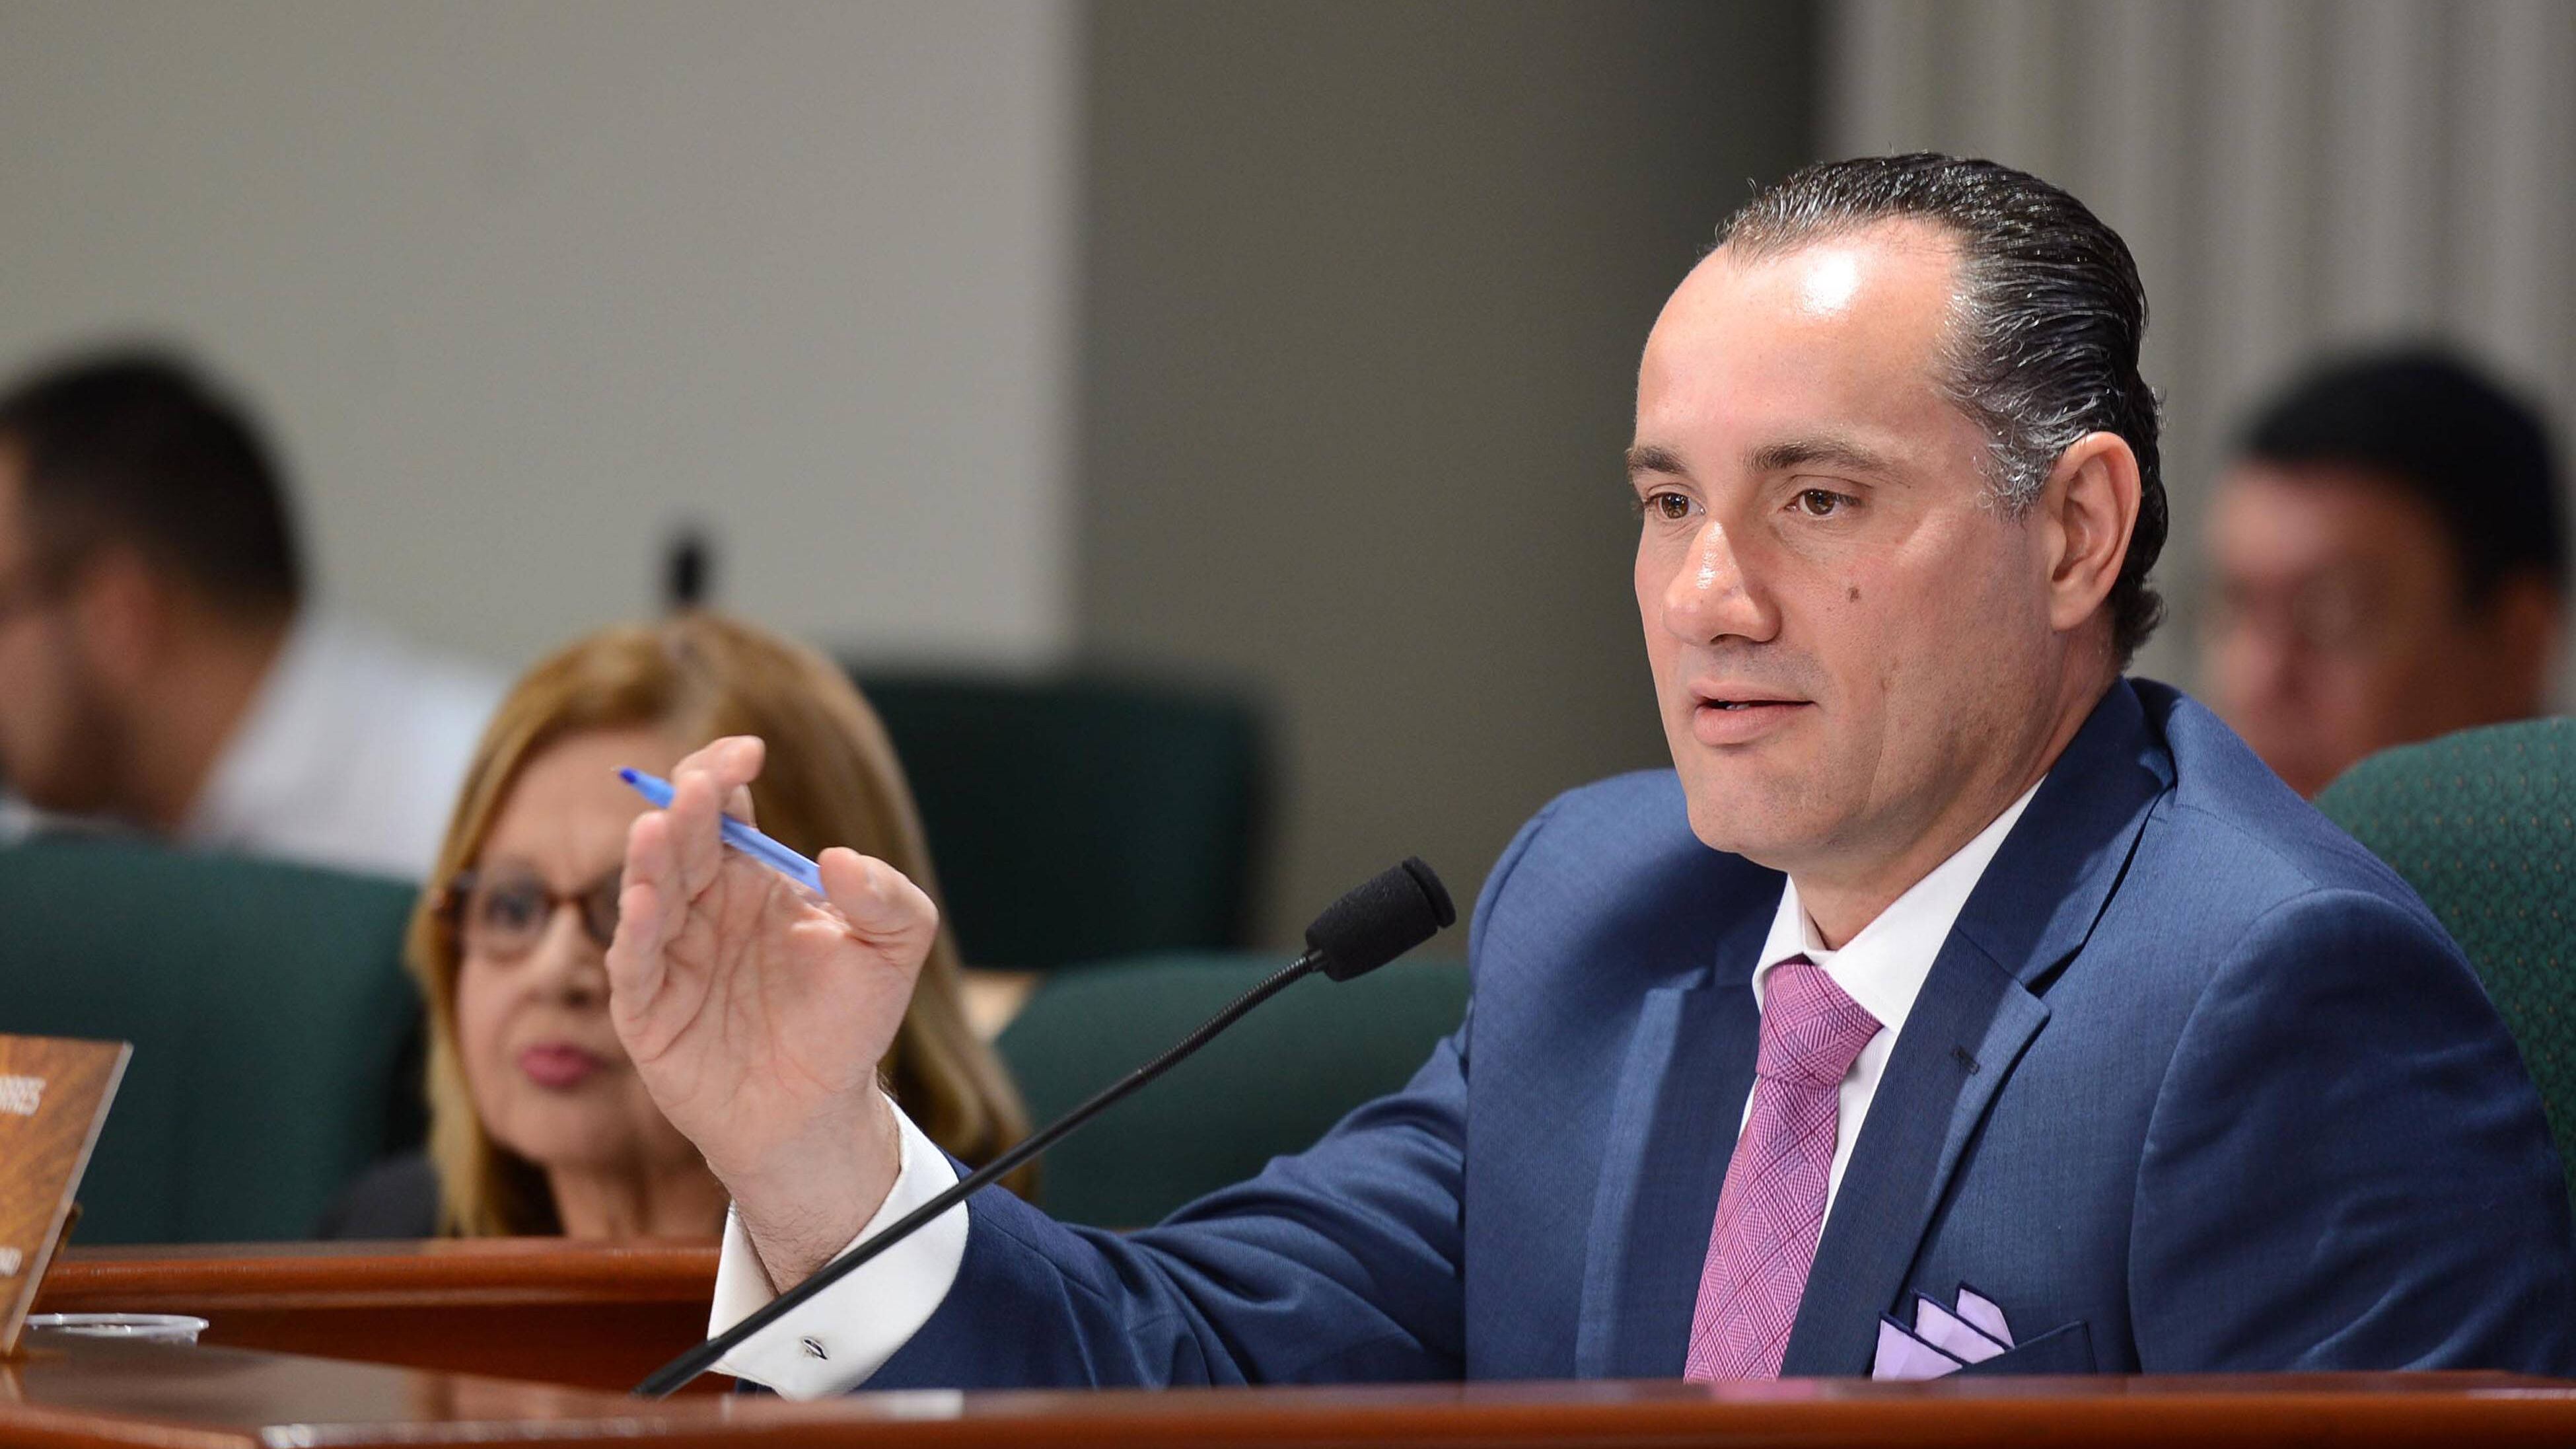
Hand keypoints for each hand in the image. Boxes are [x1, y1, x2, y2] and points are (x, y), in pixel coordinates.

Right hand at [605, 735, 937, 1286]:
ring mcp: (670, 955)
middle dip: (688, 807)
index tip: (748, 753)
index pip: (726, 810)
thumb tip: (841, 858)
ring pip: (649, 891)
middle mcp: (703, 906)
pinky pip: (633, 964)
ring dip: (652, 859)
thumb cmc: (849, 1024)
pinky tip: (643, 903)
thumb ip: (887, 898)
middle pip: (683, 840)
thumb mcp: (893, 952)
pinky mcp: (648, 1010)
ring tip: (659, 826)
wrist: (820, 1114)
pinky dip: (634, 933)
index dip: (725, 773)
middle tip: (701, 785)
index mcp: (752, 878)